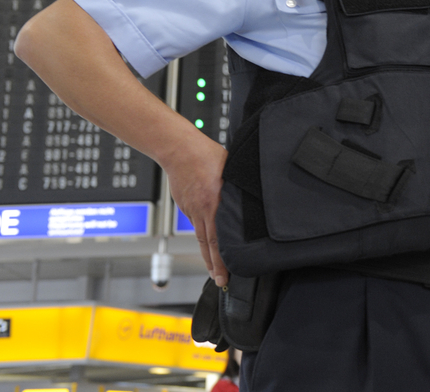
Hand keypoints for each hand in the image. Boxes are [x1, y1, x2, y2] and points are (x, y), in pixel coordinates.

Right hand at [164, 137, 229, 285]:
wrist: (179, 149)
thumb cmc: (207, 155)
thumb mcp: (231, 171)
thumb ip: (237, 190)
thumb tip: (250, 202)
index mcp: (215, 202)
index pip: (219, 238)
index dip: (223, 258)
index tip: (227, 273)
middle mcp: (202, 210)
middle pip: (209, 244)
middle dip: (215, 265)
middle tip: (220, 280)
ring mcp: (192, 209)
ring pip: (201, 237)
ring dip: (208, 256)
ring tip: (214, 271)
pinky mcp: (186, 206)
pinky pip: (196, 224)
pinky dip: (203, 236)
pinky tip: (208, 245)